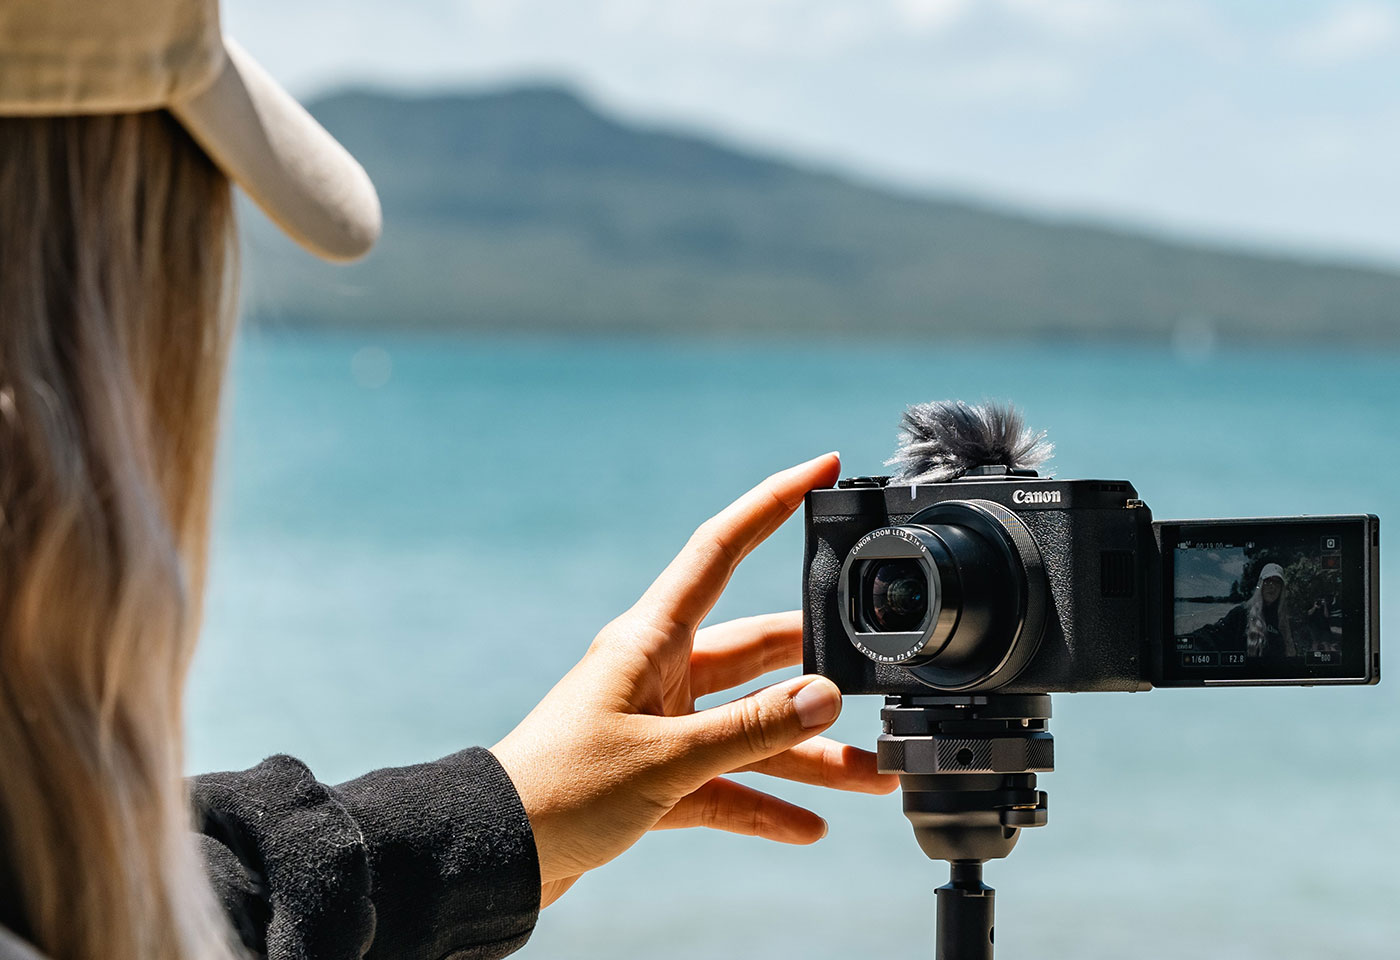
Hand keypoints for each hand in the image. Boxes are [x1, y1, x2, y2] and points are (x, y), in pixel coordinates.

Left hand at [490, 452, 896, 906]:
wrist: (493, 853)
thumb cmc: (561, 790)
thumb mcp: (666, 758)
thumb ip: (752, 729)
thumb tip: (826, 697)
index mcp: (652, 640)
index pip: (722, 549)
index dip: (772, 503)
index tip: (822, 469)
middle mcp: (660, 671)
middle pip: (758, 651)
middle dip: (820, 670)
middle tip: (877, 679)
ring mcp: (660, 723)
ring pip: (751, 727)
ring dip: (808, 753)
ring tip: (873, 773)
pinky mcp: (655, 775)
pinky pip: (726, 782)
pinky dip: (765, 802)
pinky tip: (809, 826)